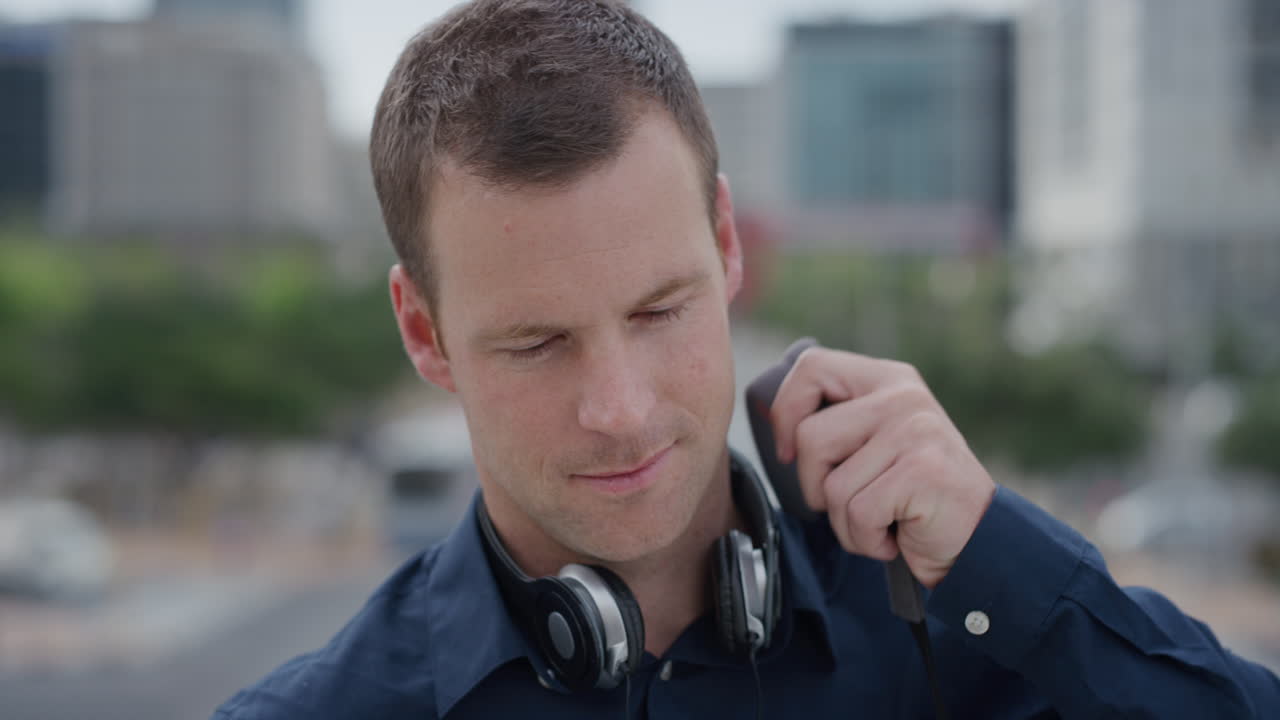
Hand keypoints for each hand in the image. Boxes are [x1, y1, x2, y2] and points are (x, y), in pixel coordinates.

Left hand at [770, 347, 995, 588]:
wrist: (977, 542)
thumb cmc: (911, 497)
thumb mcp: (875, 443)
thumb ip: (837, 423)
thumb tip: (774, 425)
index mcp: (886, 379)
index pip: (811, 367)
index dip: (785, 411)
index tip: (789, 452)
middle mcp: (902, 396)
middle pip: (810, 437)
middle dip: (816, 486)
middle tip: (852, 502)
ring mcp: (915, 430)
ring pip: (831, 486)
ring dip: (846, 522)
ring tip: (882, 520)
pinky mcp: (923, 471)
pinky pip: (857, 514)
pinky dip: (867, 540)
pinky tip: (896, 535)